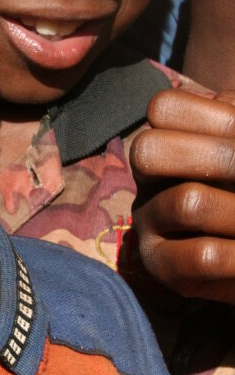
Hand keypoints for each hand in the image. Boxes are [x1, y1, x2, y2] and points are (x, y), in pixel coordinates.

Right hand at [131, 89, 234, 301]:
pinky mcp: (161, 265)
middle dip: (220, 158)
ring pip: (188, 202)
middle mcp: (149, 178)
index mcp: (168, 140)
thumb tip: (232, 138)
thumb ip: (231, 125)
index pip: (163, 109)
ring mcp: (148, 221)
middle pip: (149, 151)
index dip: (217, 118)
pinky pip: (203, 256)